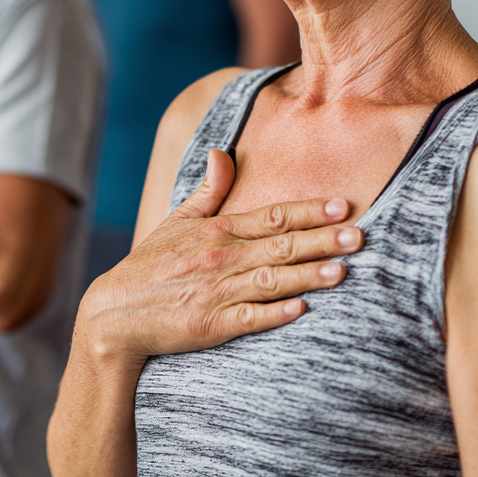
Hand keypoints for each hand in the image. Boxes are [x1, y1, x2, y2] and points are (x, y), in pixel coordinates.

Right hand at [78, 149, 363, 365]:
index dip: (308, 211)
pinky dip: (275, 313)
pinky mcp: (212, 326)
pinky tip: (302, 309)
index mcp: (217, 230)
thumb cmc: (152, 265)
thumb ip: (209, 189)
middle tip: (360, 235)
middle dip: (323, 240)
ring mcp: (217, 292)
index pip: (271, 216)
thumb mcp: (177, 219)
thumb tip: (222, 150)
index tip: (342, 205)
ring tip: (343, 271)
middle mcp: (221, 258)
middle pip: (280, 246)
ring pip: (271, 280)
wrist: (117, 313)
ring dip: (308, 275)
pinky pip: (250, 319)